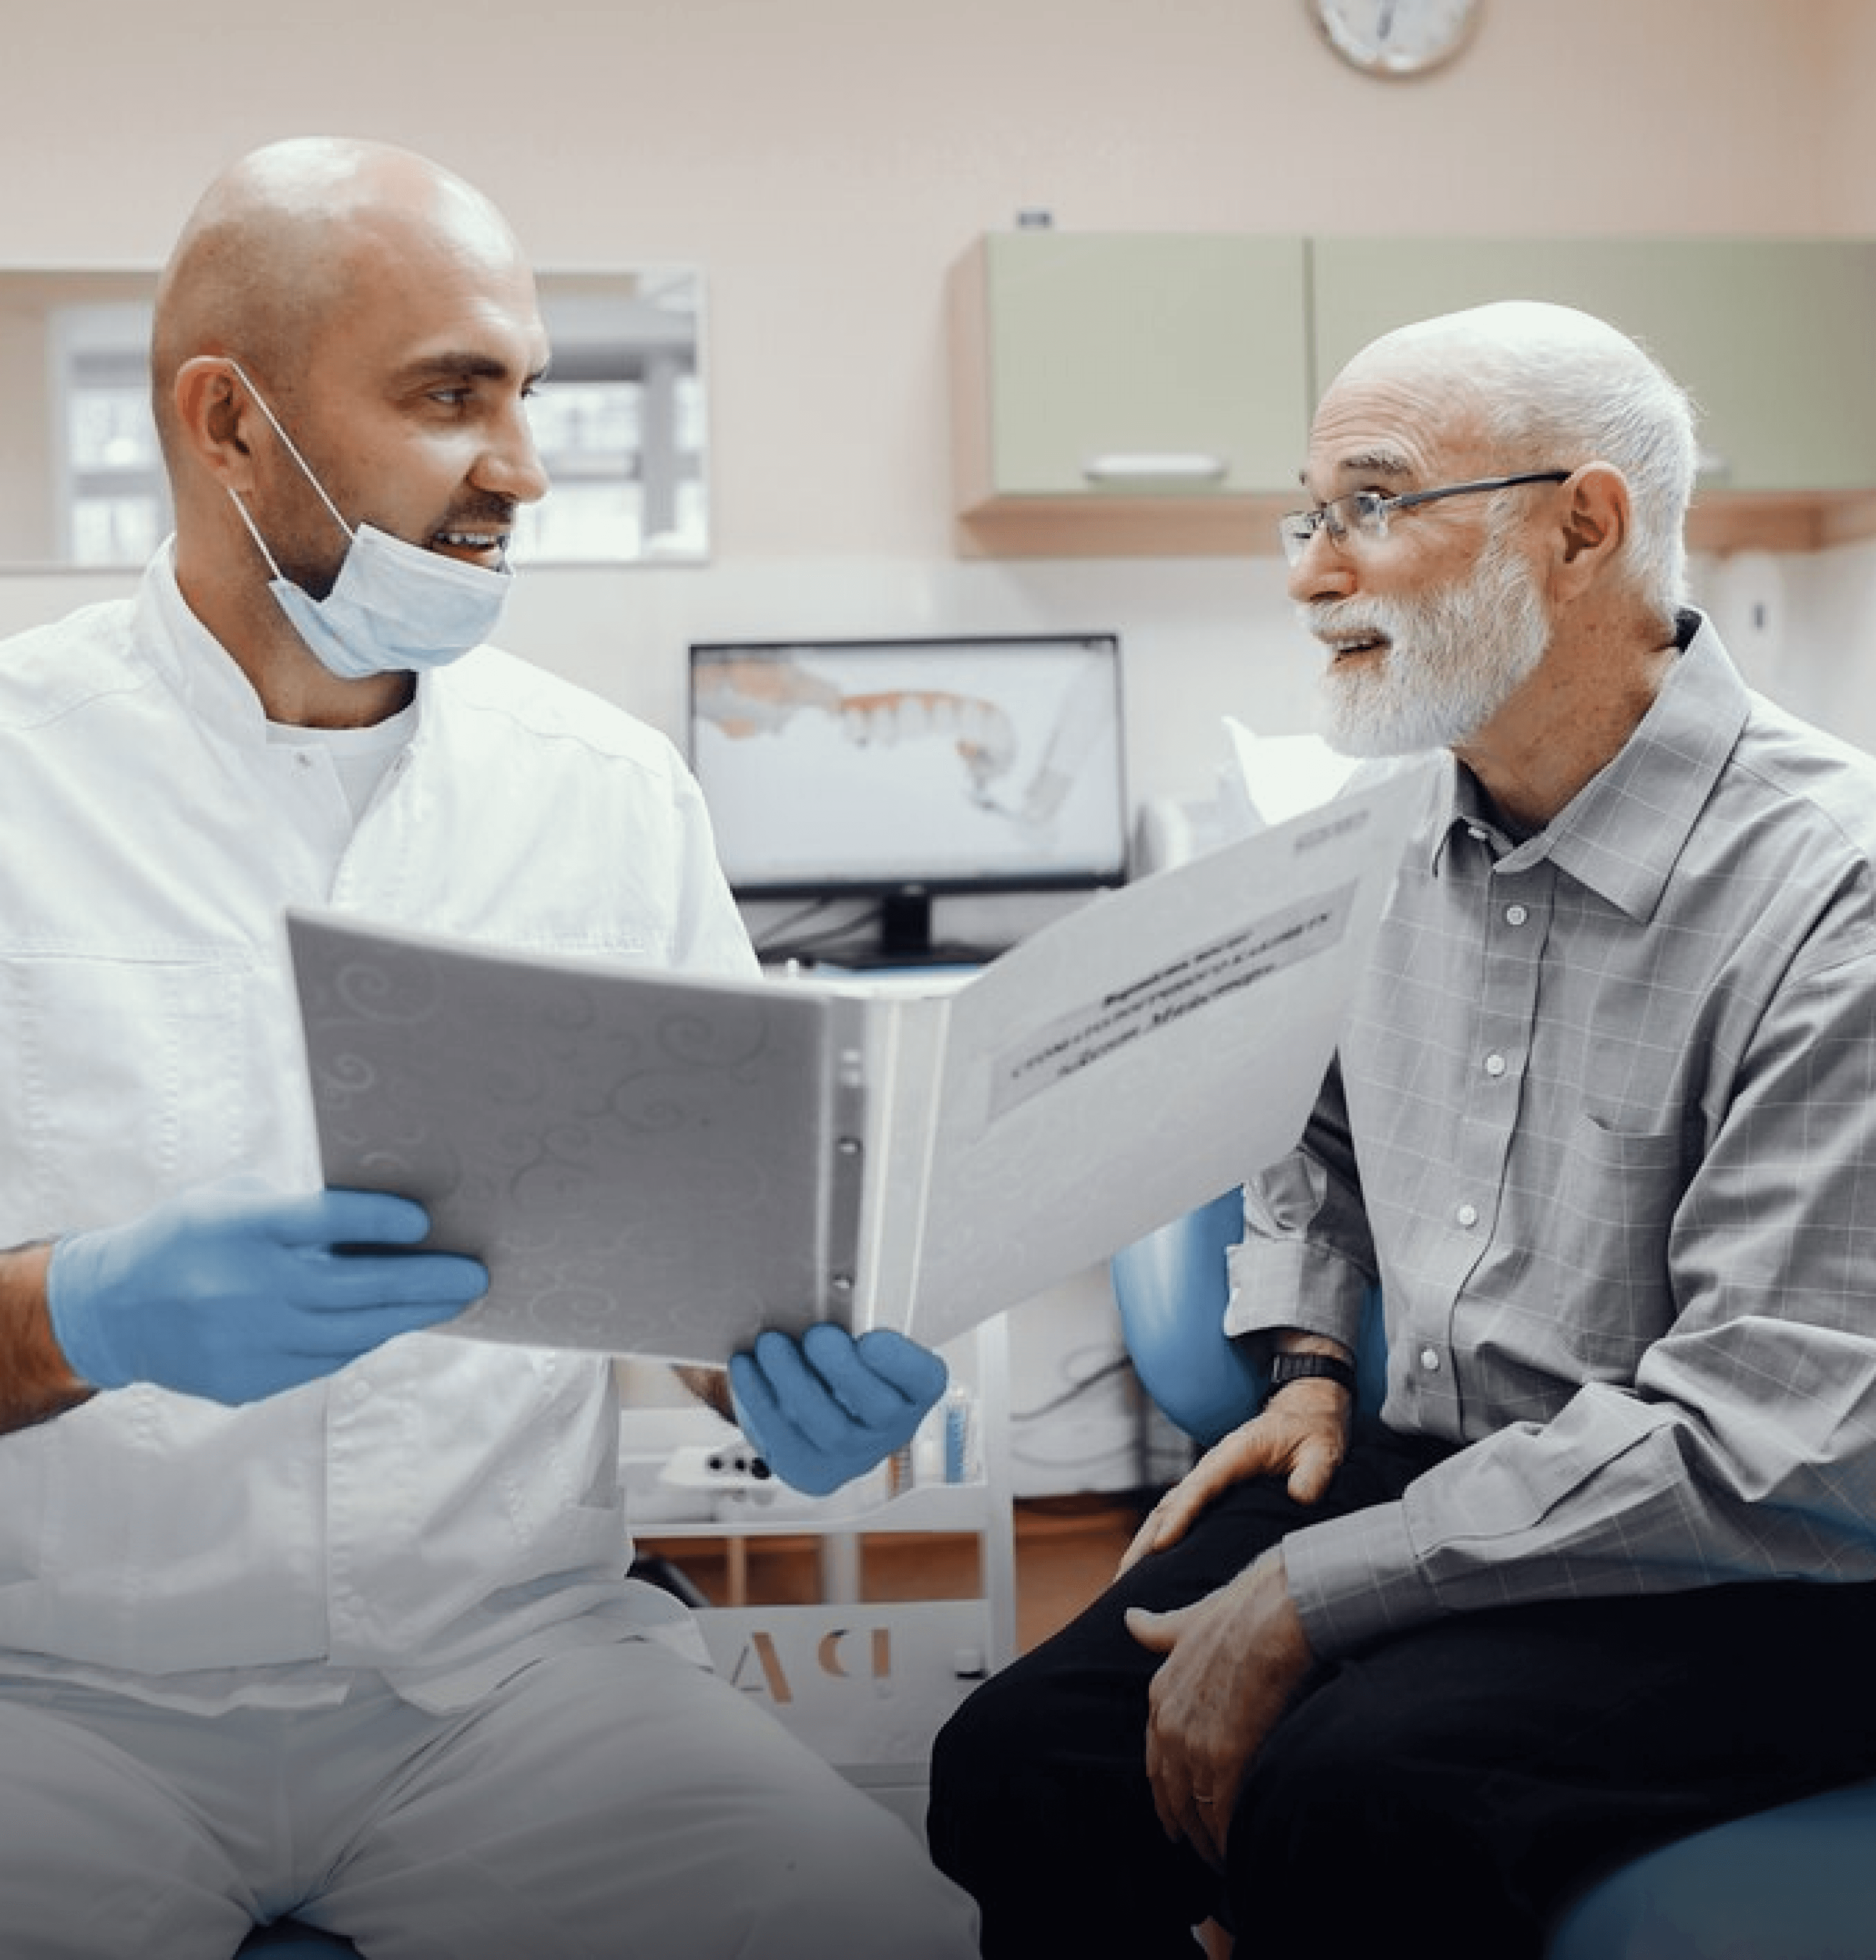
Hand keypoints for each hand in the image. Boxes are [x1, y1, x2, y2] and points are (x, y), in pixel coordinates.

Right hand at [46, 1180, 487, 1403]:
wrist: (113, 1309)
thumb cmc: (192, 1237)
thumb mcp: (232, 1202)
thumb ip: (298, 1211)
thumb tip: (385, 1220)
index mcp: (238, 1229)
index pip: (321, 1221)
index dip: (376, 1221)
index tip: (425, 1221)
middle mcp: (245, 1288)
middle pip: (354, 1287)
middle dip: (424, 1283)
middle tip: (475, 1275)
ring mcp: (247, 1341)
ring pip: (350, 1333)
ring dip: (408, 1316)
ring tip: (453, 1300)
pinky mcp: (247, 1380)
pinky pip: (325, 1360)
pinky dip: (365, 1340)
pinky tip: (396, 1322)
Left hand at [728, 1323, 945, 1495]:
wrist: (817, 1411)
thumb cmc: (843, 1366)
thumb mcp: (859, 1338)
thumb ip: (857, 1321)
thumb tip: (831, 1294)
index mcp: (914, 1390)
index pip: (925, 1381)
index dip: (902, 1363)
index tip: (871, 1339)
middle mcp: (890, 1428)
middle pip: (879, 1409)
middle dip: (843, 1369)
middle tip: (817, 1335)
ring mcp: (851, 1455)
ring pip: (828, 1427)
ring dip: (794, 1381)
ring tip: (771, 1345)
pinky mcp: (810, 1469)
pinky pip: (785, 1440)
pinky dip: (761, 1399)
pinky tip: (749, 1368)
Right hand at [1119, 1376, 1349, 1574]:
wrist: (1305, 1411)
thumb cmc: (1313, 1432)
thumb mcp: (1323, 1450)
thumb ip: (1313, 1473)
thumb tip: (1300, 1496)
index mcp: (1236, 1454)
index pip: (1201, 1488)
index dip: (1180, 1517)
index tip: (1160, 1545)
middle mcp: (1214, 1464)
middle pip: (1170, 1502)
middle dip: (1146, 1539)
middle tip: (1125, 1577)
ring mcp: (1209, 1476)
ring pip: (1167, 1509)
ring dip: (1144, 1540)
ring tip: (1125, 1578)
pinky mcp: (1212, 1487)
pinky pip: (1178, 1511)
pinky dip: (1158, 1533)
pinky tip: (1150, 1560)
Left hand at [1126, 1551, 1314, 1868]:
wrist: (1275, 1615)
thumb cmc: (1241, 1611)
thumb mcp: (1188, 1619)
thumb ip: (1160, 1628)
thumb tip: (1130, 1618)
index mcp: (1160, 1694)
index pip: (1156, 1760)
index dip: (1165, 1791)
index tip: (1174, 1815)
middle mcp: (1169, 1723)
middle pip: (1170, 1793)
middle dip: (1183, 1825)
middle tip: (1197, 1849)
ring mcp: (1194, 1743)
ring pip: (1194, 1810)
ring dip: (1206, 1839)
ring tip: (1221, 1858)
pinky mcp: (1224, 1759)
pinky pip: (1220, 1814)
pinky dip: (1226, 1837)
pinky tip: (1236, 1852)